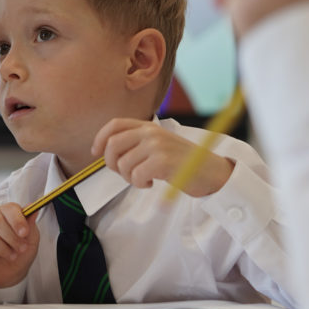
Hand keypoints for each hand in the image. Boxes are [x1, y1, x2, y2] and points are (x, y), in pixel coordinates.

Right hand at [0, 202, 39, 287]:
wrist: (9, 272)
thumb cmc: (19, 251)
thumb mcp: (31, 239)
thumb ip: (30, 223)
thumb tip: (32, 207)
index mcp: (5, 212)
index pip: (9, 208)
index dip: (17, 220)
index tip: (24, 233)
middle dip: (11, 238)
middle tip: (20, 249)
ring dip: (1, 248)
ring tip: (10, 256)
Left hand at [92, 118, 233, 196]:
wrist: (212, 172)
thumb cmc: (183, 162)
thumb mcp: (159, 144)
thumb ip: (137, 143)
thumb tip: (105, 150)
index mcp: (148, 126)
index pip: (114, 125)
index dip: (100, 138)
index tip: (96, 152)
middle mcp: (151, 132)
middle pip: (112, 145)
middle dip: (112, 163)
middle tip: (125, 173)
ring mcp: (157, 145)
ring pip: (123, 164)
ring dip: (128, 177)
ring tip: (143, 178)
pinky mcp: (163, 161)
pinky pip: (136, 175)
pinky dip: (139, 183)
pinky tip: (151, 183)